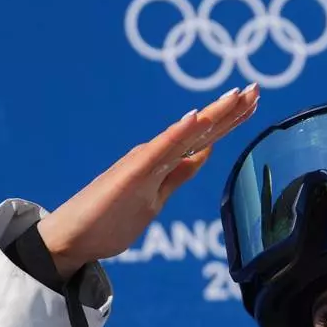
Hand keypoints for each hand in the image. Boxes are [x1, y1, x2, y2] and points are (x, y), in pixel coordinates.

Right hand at [37, 83, 260, 278]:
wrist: (70, 238)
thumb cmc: (108, 221)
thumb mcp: (157, 198)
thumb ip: (178, 174)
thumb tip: (203, 153)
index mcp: (163, 164)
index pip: (204, 138)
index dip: (230, 120)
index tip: (253, 100)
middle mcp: (156, 157)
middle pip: (201, 131)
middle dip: (230, 110)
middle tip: (256, 88)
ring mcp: (145, 164)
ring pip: (187, 135)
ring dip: (213, 115)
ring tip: (237, 95)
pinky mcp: (133, 174)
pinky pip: (161, 152)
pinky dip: (180, 132)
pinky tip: (196, 117)